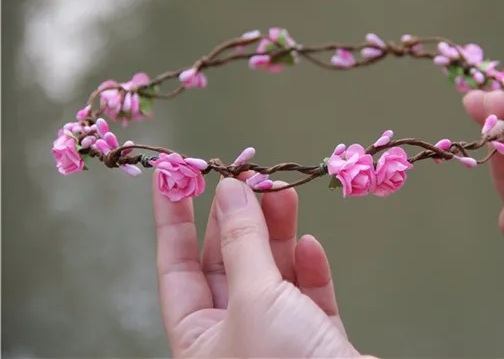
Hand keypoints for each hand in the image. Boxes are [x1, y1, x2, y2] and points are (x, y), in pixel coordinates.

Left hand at [152, 173, 363, 357]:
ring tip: (283, 191)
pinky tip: (309, 244)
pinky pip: (308, 296)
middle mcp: (233, 340)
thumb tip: (234, 190)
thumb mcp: (255, 298)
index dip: (173, 219)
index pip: (176, 267)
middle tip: (249, 176)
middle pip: (228, 264)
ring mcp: (277, 340)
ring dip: (277, 233)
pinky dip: (309, 268)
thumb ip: (243, 242)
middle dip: (238, 219)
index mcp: (198, 341)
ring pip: (271, 274)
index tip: (175, 176)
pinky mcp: (317, 341)